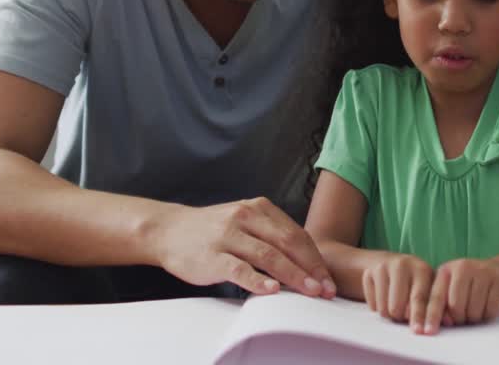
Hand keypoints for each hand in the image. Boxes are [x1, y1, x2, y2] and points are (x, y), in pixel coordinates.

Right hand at [153, 197, 336, 297]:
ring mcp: (228, 236)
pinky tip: (272, 291)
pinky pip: (239, 269)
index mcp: (258, 208)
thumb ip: (271, 235)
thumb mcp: (244, 221)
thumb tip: (306, 263)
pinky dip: (258, 281)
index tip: (329, 279)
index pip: (296, 234)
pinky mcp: (212, 256)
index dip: (316, 258)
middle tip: (326, 289)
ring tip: (310, 291)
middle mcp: (245, 217)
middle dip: (311, 268)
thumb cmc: (212, 231)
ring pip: (268, 255)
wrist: (169, 230)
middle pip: (288, 243)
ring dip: (293, 276)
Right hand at [361, 252, 435, 331]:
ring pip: (384, 308)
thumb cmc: (414, 281)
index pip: (419, 298)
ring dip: (390, 314)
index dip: (420, 317)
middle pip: (398, 306)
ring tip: (395, 305)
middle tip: (404, 316)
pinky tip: (384, 298)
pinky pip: (372, 304)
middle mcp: (402, 265)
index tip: (420, 332)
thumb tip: (448, 322)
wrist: (388, 262)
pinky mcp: (368, 273)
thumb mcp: (428, 287)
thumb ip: (437, 304)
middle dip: (401, 318)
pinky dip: (378, 307)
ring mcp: (383, 268)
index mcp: (421, 269)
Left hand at [426, 259, 498, 331]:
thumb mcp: (450, 287)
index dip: (432, 316)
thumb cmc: (468, 284)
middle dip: (459, 318)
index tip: (428, 332)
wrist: (497, 270)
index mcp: (446, 270)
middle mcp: (463, 267)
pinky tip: (487, 307)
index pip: (436, 297)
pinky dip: (488, 315)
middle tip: (463, 317)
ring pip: (474, 311)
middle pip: (456, 306)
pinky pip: (491, 310)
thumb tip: (445, 322)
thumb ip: (442, 304)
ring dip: (474, 318)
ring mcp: (482, 272)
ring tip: (475, 310)